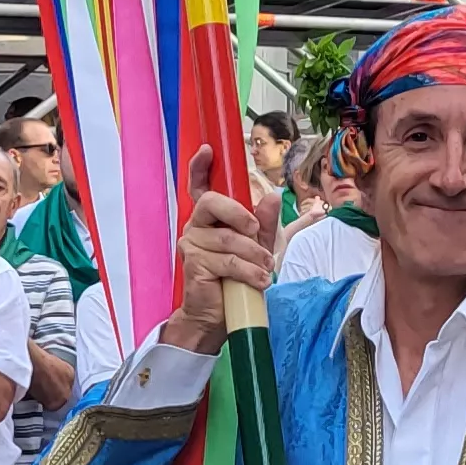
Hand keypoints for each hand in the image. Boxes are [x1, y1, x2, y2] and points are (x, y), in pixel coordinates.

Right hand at [156, 147, 275, 350]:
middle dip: (240, 215)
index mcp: (211, 217)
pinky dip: (248, 271)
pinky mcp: (194, 264)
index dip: (200, 166)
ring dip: (253, 255)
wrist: (220, 315)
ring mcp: (192, 244)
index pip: (199, 185)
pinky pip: (227, 261)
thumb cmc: (237, 277)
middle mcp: (197, 225)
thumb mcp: (260, 247)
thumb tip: (273, 197)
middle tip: (257, 232)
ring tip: (266, 269)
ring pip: (228, 238)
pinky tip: (258, 280)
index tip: (207, 150)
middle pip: (212, 202)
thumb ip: (267, 223)